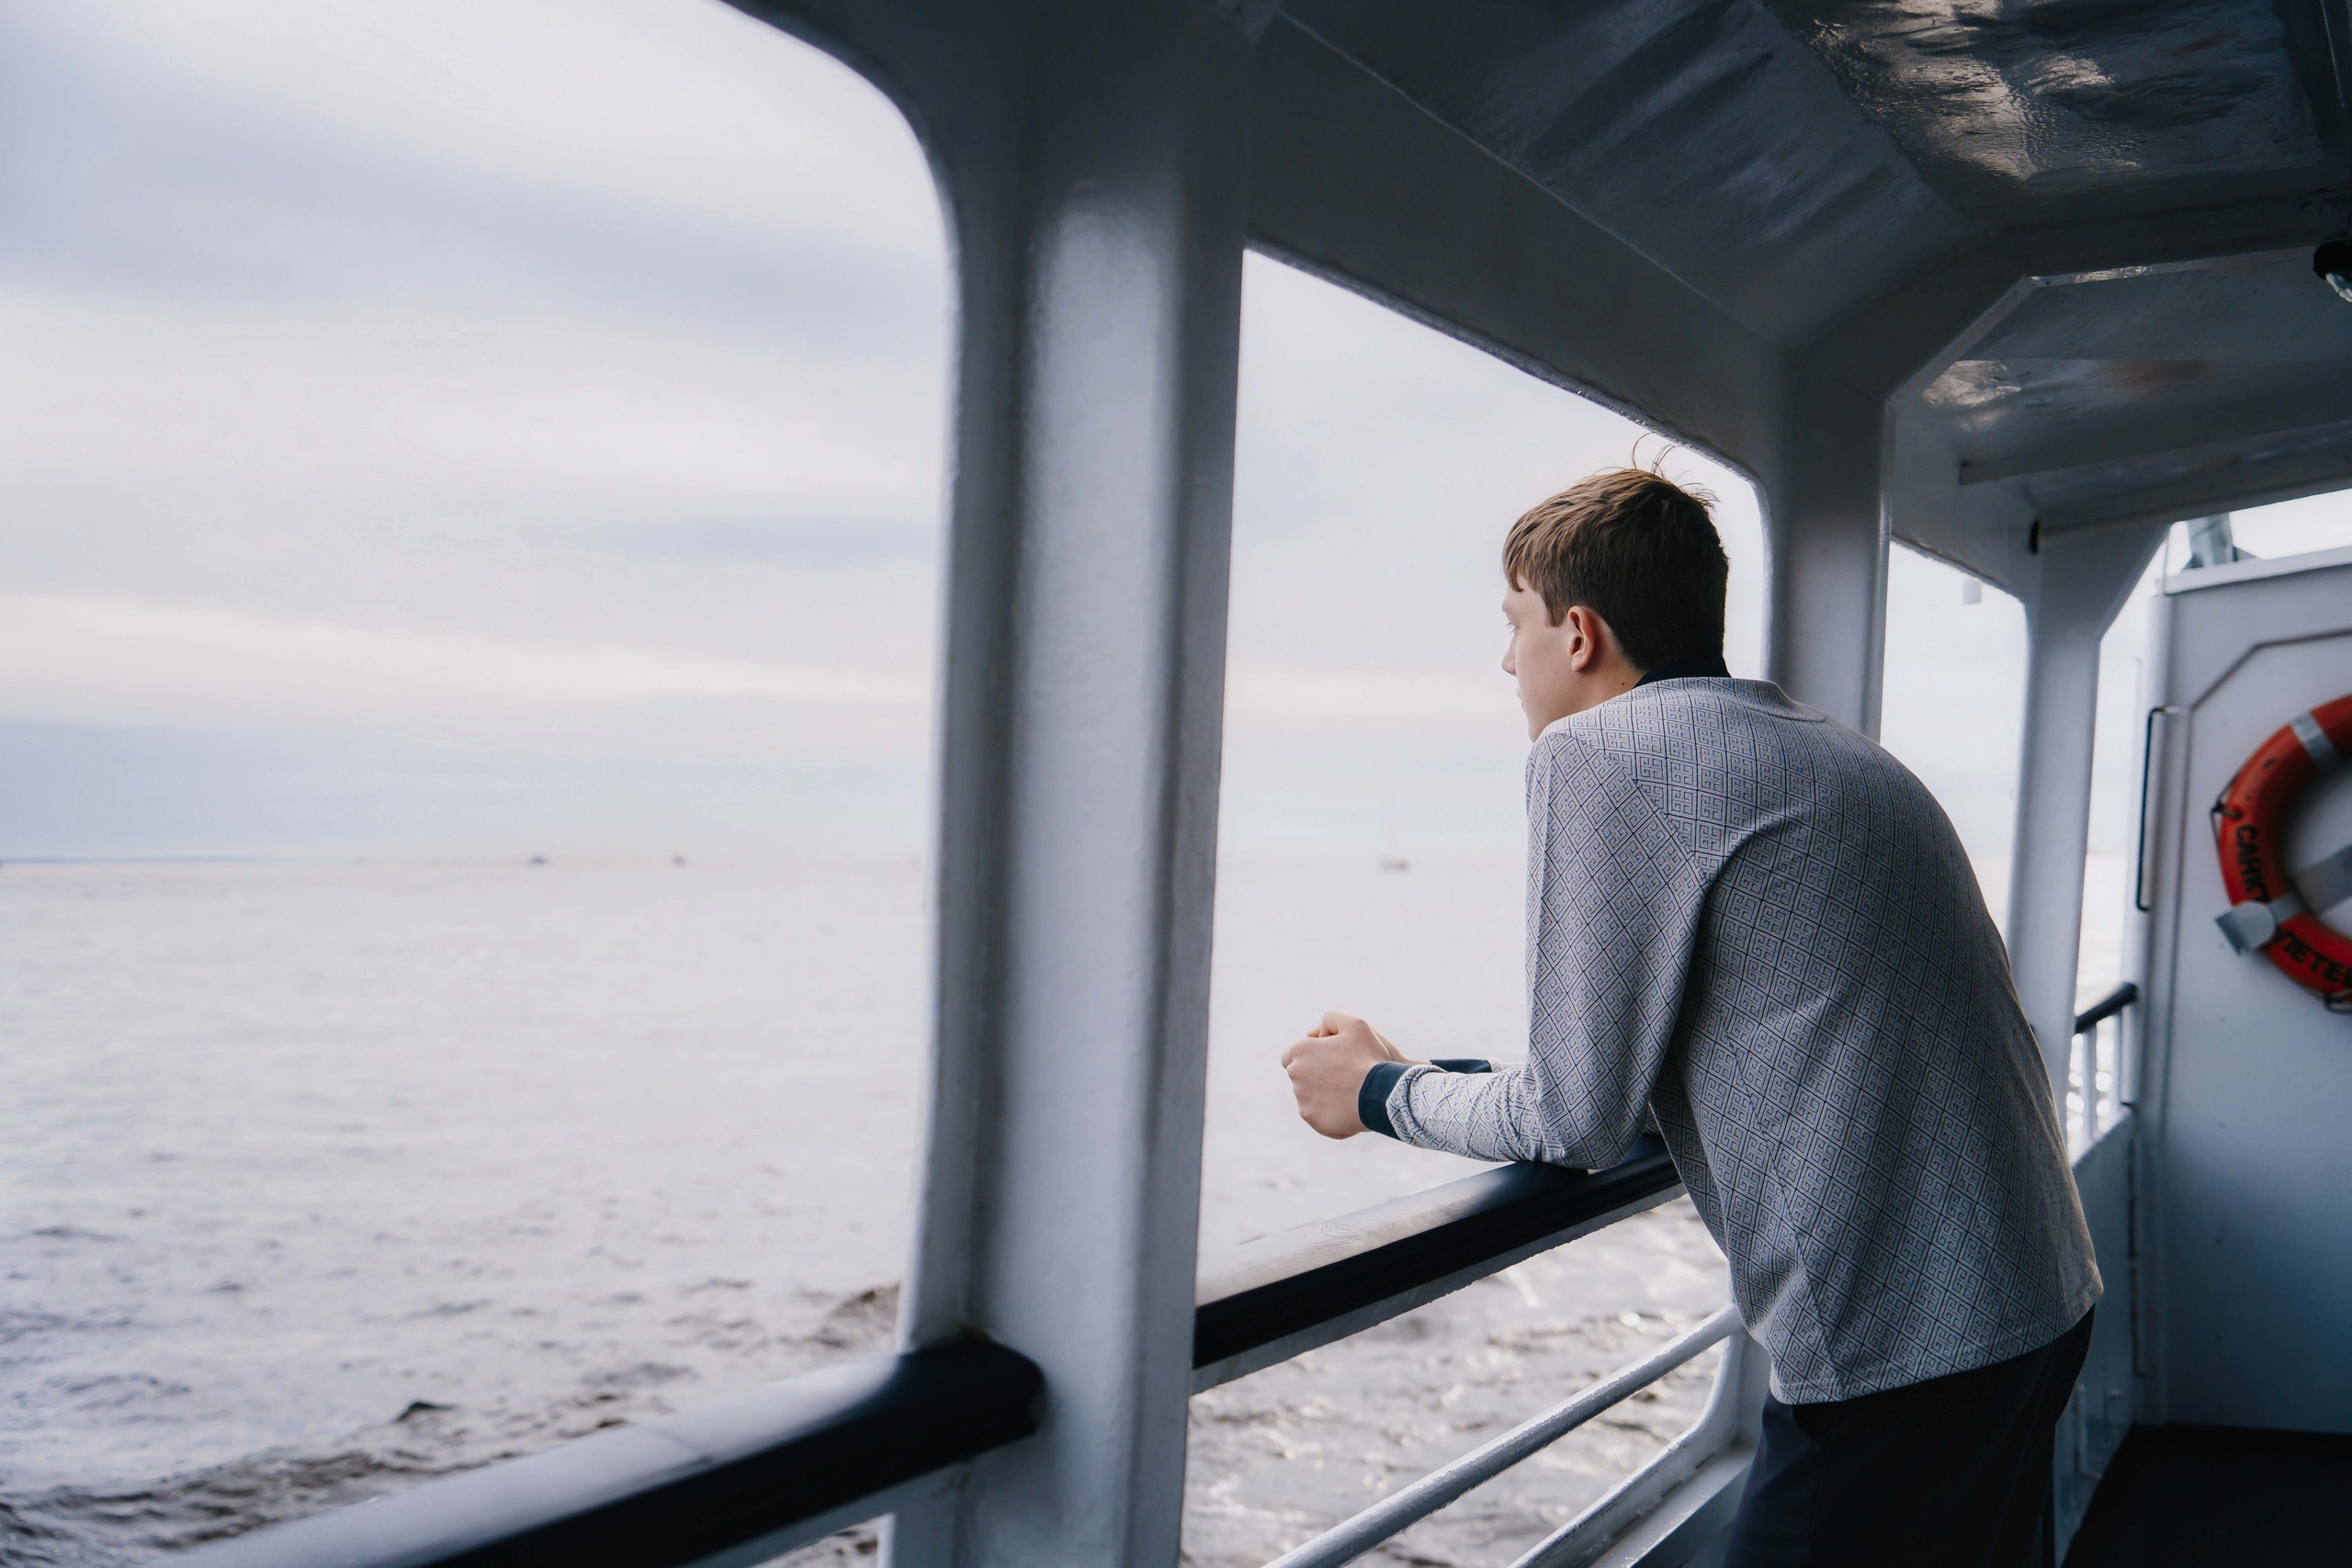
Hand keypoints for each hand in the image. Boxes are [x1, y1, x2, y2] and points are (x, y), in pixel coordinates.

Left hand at [1280, 1011, 1412, 1139]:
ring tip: (1347, 1094)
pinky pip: (1318, 1116)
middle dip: (1314, 1076)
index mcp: (1300, 1051)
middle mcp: (1295, 1075)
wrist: (1382, 1094)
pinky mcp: (1313, 1119)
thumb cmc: (1369, 1058)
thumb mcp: (1356, 1025)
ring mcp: (1302, 1099)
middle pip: (1299, 1077)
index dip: (1308, 1057)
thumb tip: (1316, 1032)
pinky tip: (1348, 1109)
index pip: (1290, 1055)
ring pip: (1308, 1097)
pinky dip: (1329, 1114)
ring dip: (1321, 1095)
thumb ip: (1332, 1019)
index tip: (1327, 1061)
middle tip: (1340, 1077)